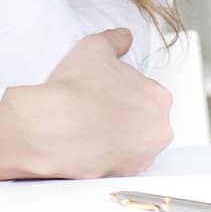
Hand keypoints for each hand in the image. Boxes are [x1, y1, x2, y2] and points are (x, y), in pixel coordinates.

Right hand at [0, 28, 172, 180]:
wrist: (51, 128)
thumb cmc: (74, 90)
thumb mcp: (93, 48)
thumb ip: (114, 40)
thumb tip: (123, 36)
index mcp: (159, 99)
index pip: (146, 91)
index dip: (120, 88)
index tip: (102, 88)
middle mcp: (158, 130)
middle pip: (142, 119)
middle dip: (122, 113)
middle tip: (93, 106)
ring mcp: (142, 156)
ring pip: (131, 142)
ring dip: (114, 135)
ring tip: (85, 124)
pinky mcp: (121, 174)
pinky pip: (115, 161)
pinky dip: (102, 154)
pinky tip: (82, 141)